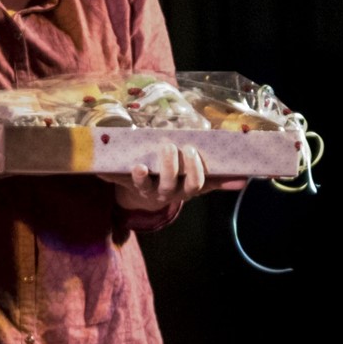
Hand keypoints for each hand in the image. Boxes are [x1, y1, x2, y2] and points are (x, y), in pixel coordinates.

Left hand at [99, 142, 247, 211]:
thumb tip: (243, 180)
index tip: (192, 152)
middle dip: (172, 167)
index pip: (195, 185)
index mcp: (184, 190)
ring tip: (141, 164)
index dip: (194, 171)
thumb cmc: (177, 181)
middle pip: (171, 185)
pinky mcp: (127, 185)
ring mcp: (146, 191)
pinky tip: (99, 171)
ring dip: (143, 176)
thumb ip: (218, 180)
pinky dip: (108, 177)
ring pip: (146, 187)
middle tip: (171, 146)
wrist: (147, 197)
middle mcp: (166, 193)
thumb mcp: (197, 182)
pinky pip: (117, 182)